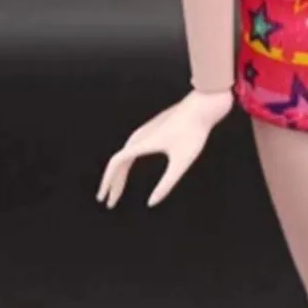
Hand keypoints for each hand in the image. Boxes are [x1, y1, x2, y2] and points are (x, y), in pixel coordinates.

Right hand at [96, 88, 232, 208]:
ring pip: (125, 155)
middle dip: (113, 183)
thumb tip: (152, 203)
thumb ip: (166, 184)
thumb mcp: (181, 162)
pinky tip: (129, 168)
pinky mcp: (153, 128)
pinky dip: (127, 163)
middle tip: (110, 202)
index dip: (108, 181)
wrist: (203, 105)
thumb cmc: (194, 132)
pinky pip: (132, 149)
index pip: (116, 163)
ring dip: (119, 174)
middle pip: (119, 162)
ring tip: (117, 190)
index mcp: (142, 142)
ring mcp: (145, 130)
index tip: (104, 198)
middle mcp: (140, 135)